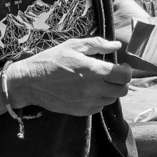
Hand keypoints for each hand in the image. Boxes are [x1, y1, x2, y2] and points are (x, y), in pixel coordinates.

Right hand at [6, 37, 130, 116]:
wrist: (30, 82)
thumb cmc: (51, 60)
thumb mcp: (73, 46)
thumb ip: (97, 44)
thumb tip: (116, 45)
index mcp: (94, 71)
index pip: (124, 76)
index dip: (127, 71)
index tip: (121, 67)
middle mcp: (93, 89)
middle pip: (122, 90)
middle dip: (121, 82)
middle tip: (112, 75)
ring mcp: (87, 102)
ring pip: (111, 100)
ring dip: (110, 91)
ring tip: (99, 82)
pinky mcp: (81, 111)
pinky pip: (99, 107)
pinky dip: (99, 100)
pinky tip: (89, 91)